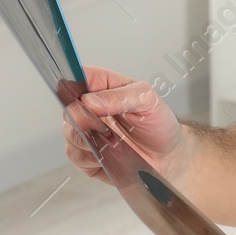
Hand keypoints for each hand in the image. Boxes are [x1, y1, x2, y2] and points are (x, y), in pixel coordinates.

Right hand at [62, 66, 186, 184]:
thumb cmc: (159, 123)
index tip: (82, 97)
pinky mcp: (86, 155)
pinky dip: (89, 157)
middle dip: (80, 117)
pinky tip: (108, 154)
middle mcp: (90, 108)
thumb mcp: (147, 100)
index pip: (77, 77)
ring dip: (87, 139)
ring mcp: (86, 132)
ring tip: (112, 140)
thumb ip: (120, 97)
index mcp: (103, 87)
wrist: (168, 155)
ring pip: (69, 133)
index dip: (73, 85)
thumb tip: (90, 100)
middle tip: (99, 124)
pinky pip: (75, 155)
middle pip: (67, 107)